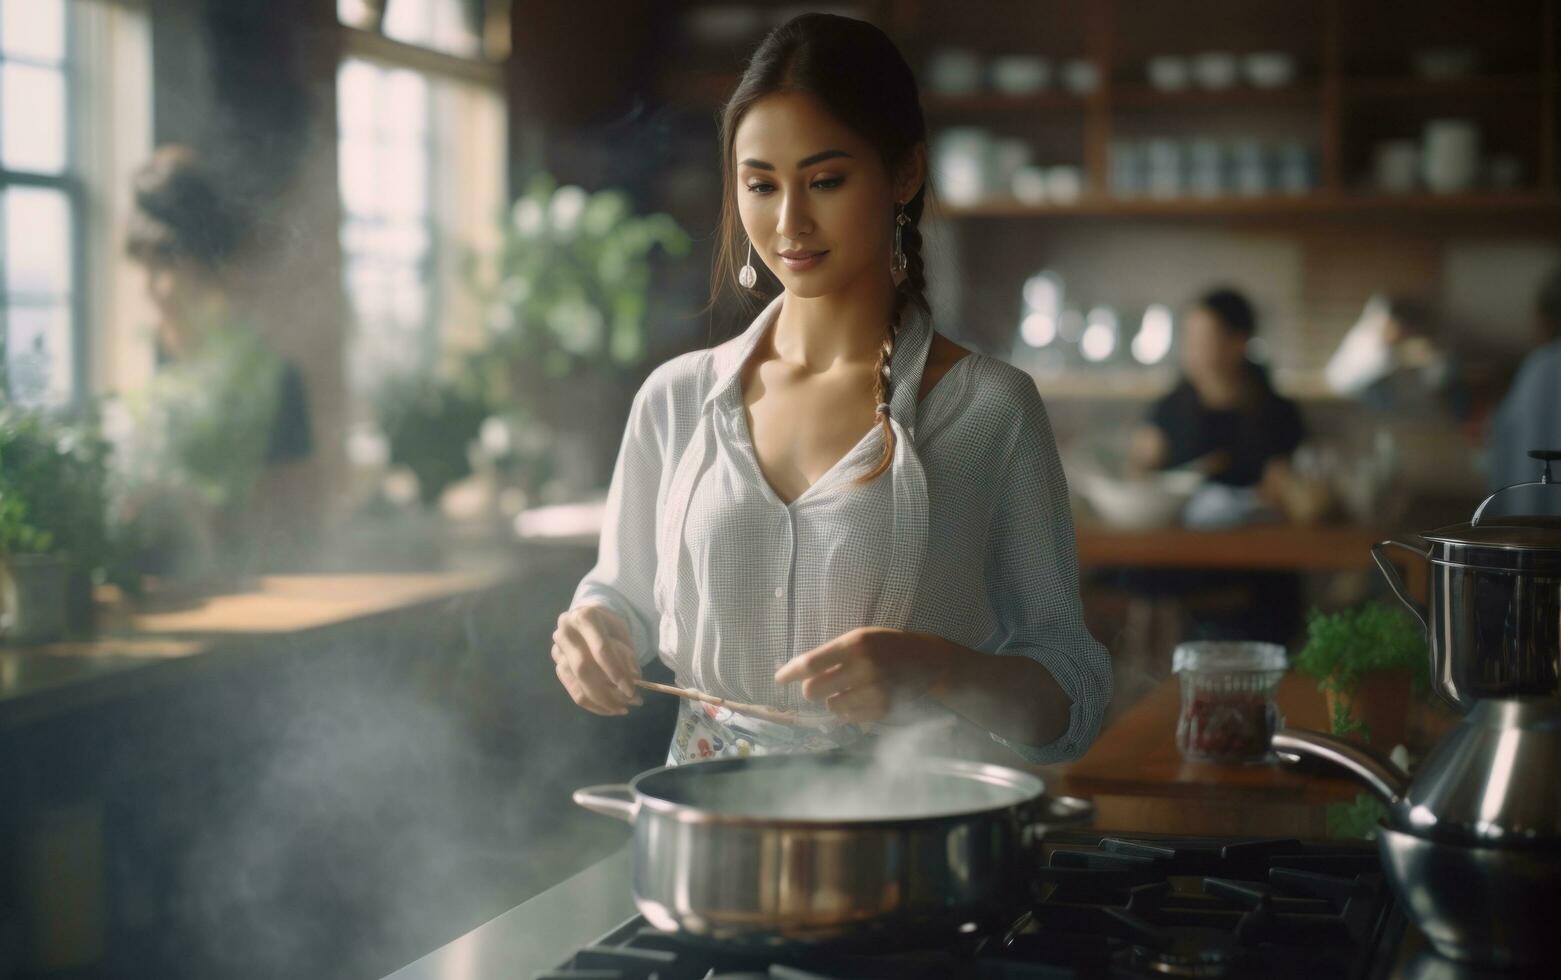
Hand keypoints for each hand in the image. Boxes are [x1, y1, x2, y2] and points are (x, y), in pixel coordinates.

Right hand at [552, 605, 642, 715]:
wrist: (587, 620)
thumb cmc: (608, 626)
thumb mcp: (622, 632)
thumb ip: (628, 654)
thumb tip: (634, 681)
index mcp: (584, 617)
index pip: (601, 649)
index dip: (616, 671)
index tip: (631, 689)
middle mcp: (566, 633)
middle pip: (584, 669)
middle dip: (608, 691)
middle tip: (630, 703)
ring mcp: (558, 651)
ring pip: (578, 684)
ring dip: (602, 702)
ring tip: (622, 708)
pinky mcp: (558, 667)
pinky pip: (574, 692)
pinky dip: (593, 704)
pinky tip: (609, 709)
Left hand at [772, 627, 954, 723]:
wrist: (928, 660)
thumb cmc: (887, 646)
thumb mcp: (861, 638)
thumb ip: (832, 654)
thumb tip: (796, 671)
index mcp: (856, 644)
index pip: (811, 663)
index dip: (790, 673)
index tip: (778, 679)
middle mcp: (864, 668)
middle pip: (813, 690)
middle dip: (811, 690)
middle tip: (820, 685)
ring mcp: (874, 691)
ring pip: (830, 706)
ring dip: (833, 699)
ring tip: (850, 687)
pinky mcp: (882, 710)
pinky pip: (848, 716)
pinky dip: (849, 709)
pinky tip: (863, 697)